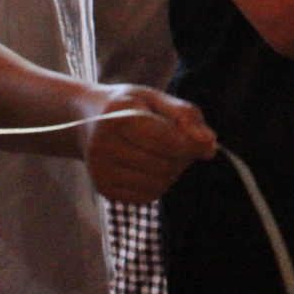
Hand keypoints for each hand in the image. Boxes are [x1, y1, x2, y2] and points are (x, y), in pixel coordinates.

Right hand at [82, 85, 217, 204]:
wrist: (84, 120)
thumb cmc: (126, 106)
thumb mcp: (154, 98)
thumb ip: (185, 115)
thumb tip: (210, 144)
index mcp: (118, 117)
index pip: (168, 141)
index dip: (194, 146)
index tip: (207, 144)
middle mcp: (104, 147)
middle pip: (166, 165)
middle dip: (183, 158)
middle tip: (180, 144)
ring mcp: (101, 171)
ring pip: (159, 184)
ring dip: (172, 172)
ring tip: (164, 154)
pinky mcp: (104, 190)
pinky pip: (148, 196)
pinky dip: (158, 184)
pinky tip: (150, 167)